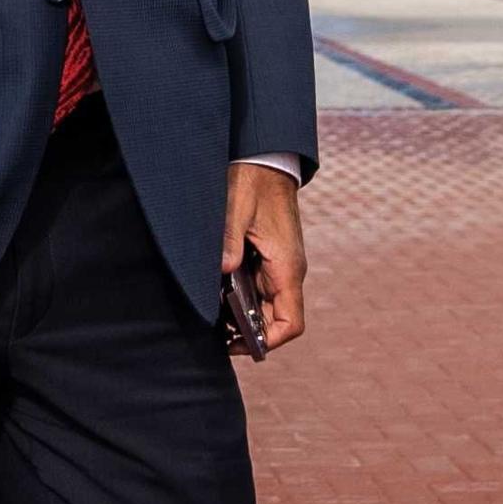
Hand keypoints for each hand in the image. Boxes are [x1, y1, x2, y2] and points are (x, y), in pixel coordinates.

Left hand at [221, 160, 306, 353]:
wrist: (267, 159)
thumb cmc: (254, 181)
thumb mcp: (237, 207)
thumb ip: (230, 240)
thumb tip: (223, 271)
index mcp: (287, 267)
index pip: (290, 323)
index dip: (267, 341)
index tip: (237, 343)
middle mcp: (288, 271)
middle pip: (275, 321)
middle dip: (249, 332)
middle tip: (214, 333)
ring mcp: (281, 266)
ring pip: (267, 307)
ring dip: (244, 316)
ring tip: (212, 318)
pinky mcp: (271, 259)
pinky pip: (261, 290)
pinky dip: (242, 299)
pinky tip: (218, 295)